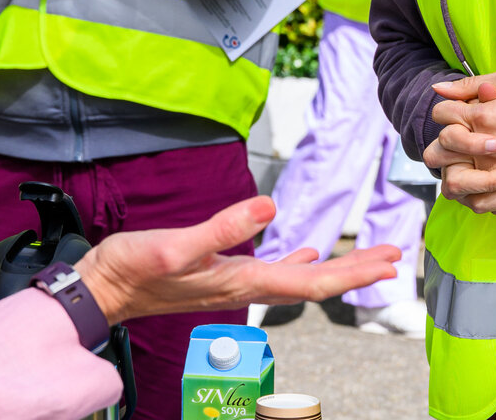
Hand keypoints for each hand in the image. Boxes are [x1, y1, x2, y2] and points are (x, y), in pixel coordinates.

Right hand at [75, 196, 399, 324]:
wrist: (102, 289)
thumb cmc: (132, 269)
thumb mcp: (174, 245)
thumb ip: (221, 228)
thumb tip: (268, 207)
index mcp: (240, 281)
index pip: (308, 283)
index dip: (350, 274)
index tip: (385, 265)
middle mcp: (244, 286)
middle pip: (312, 283)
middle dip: (355, 271)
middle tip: (393, 258)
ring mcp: (233, 281)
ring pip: (297, 277)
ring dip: (334, 268)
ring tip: (366, 257)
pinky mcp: (219, 272)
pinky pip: (271, 270)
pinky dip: (296, 261)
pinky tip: (306, 250)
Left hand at [429, 72, 495, 214]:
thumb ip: (470, 85)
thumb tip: (438, 88)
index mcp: (480, 117)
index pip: (441, 114)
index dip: (446, 110)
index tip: (461, 111)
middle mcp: (482, 148)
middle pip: (435, 155)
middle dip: (442, 148)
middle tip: (459, 145)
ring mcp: (494, 171)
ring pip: (454, 187)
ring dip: (457, 178)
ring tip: (472, 168)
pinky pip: (483, 204)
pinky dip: (484, 197)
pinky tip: (493, 182)